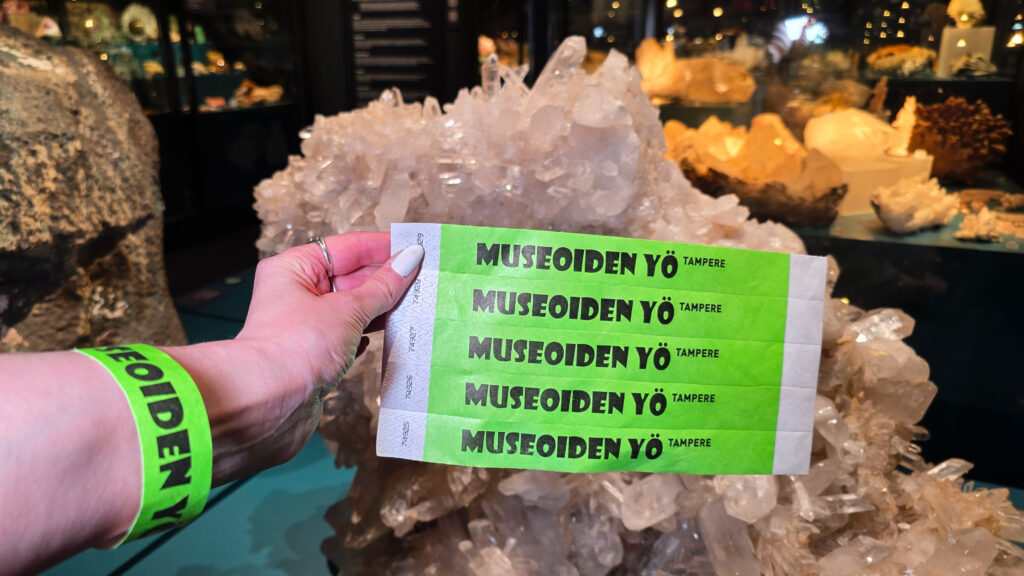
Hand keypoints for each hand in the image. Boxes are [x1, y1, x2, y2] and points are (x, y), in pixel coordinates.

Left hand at [166, 232, 423, 482]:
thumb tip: (410, 259)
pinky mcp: (314, 357)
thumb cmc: (295, 349)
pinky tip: (391, 336)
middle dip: (386, 280)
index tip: (415, 248)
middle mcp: (297, 294)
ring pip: (351, 309)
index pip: (346, 248)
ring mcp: (305, 327)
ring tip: (417, 306)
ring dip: (381, 309)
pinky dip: (370, 335)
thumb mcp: (347, 311)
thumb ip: (382, 287)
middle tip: (426, 280)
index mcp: (294, 269)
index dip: (381, 247)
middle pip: (349, 278)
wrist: (266, 406)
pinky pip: (349, 337)